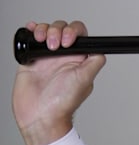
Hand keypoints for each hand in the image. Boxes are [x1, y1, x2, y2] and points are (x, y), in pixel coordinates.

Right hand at [12, 20, 105, 144]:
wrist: (40, 116)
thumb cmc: (63, 103)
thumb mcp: (85, 80)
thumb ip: (95, 62)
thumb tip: (101, 48)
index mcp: (78, 59)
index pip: (79, 35)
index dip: (73, 31)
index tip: (68, 41)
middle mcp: (63, 56)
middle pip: (62, 28)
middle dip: (58, 30)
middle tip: (55, 46)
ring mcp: (46, 57)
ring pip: (47, 31)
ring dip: (44, 30)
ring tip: (43, 42)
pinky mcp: (31, 60)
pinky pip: (31, 39)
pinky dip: (31, 30)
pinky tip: (31, 30)